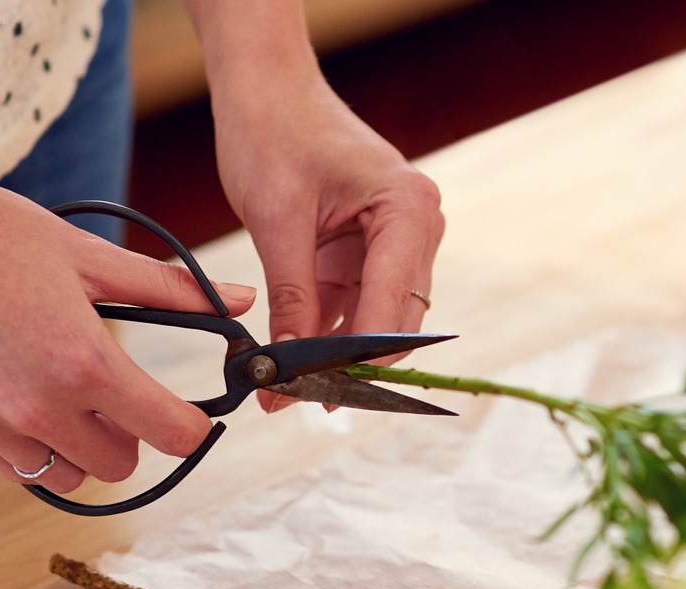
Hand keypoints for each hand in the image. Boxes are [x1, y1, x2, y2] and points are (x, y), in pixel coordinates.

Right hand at [0, 181, 256, 492]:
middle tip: (120, 393)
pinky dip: (37, 451)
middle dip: (135, 436)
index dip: (191, 426)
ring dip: (84, 448)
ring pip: (70, 475)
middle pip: (123, 464)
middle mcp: (39, 404)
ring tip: (72, 397)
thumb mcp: (91, 256)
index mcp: (85, 361)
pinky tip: (32, 401)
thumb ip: (172, 289)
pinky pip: (18, 471)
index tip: (190, 411)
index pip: (170, 434)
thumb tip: (243, 298)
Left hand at [210, 71, 444, 409]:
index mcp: (409, 208)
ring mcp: (400, 240)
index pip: (393, 303)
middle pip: (396, 319)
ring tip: (286, 392)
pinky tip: (293, 363)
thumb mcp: (276, 219)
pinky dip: (327, 334)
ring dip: (336, 356)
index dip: (358, 357)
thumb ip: (292, 296)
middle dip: (351, 365)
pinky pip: (357, 305)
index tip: (320, 395)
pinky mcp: (372, 250)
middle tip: (302, 403)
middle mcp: (418, 225)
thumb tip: (288, 367)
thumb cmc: (273, 133)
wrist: (267, 89)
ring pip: (378, 320)